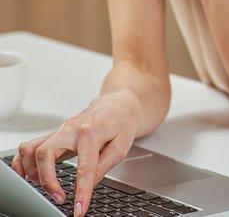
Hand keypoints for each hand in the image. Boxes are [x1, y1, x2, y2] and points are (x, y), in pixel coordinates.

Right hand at [11, 91, 139, 216]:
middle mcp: (71, 130)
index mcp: (92, 133)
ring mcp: (60, 131)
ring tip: (47, 186)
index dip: (81, 190)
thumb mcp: (123, 145)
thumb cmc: (122, 122)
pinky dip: (22, 162)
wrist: (117, 104)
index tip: (79, 208)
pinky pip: (29, 146)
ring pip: (32, 149)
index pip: (84, 167)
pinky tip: (27, 175)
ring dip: (33, 172)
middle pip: (45, 154)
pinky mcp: (54, 134)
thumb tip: (90, 184)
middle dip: (47, 180)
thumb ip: (105, 165)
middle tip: (59, 197)